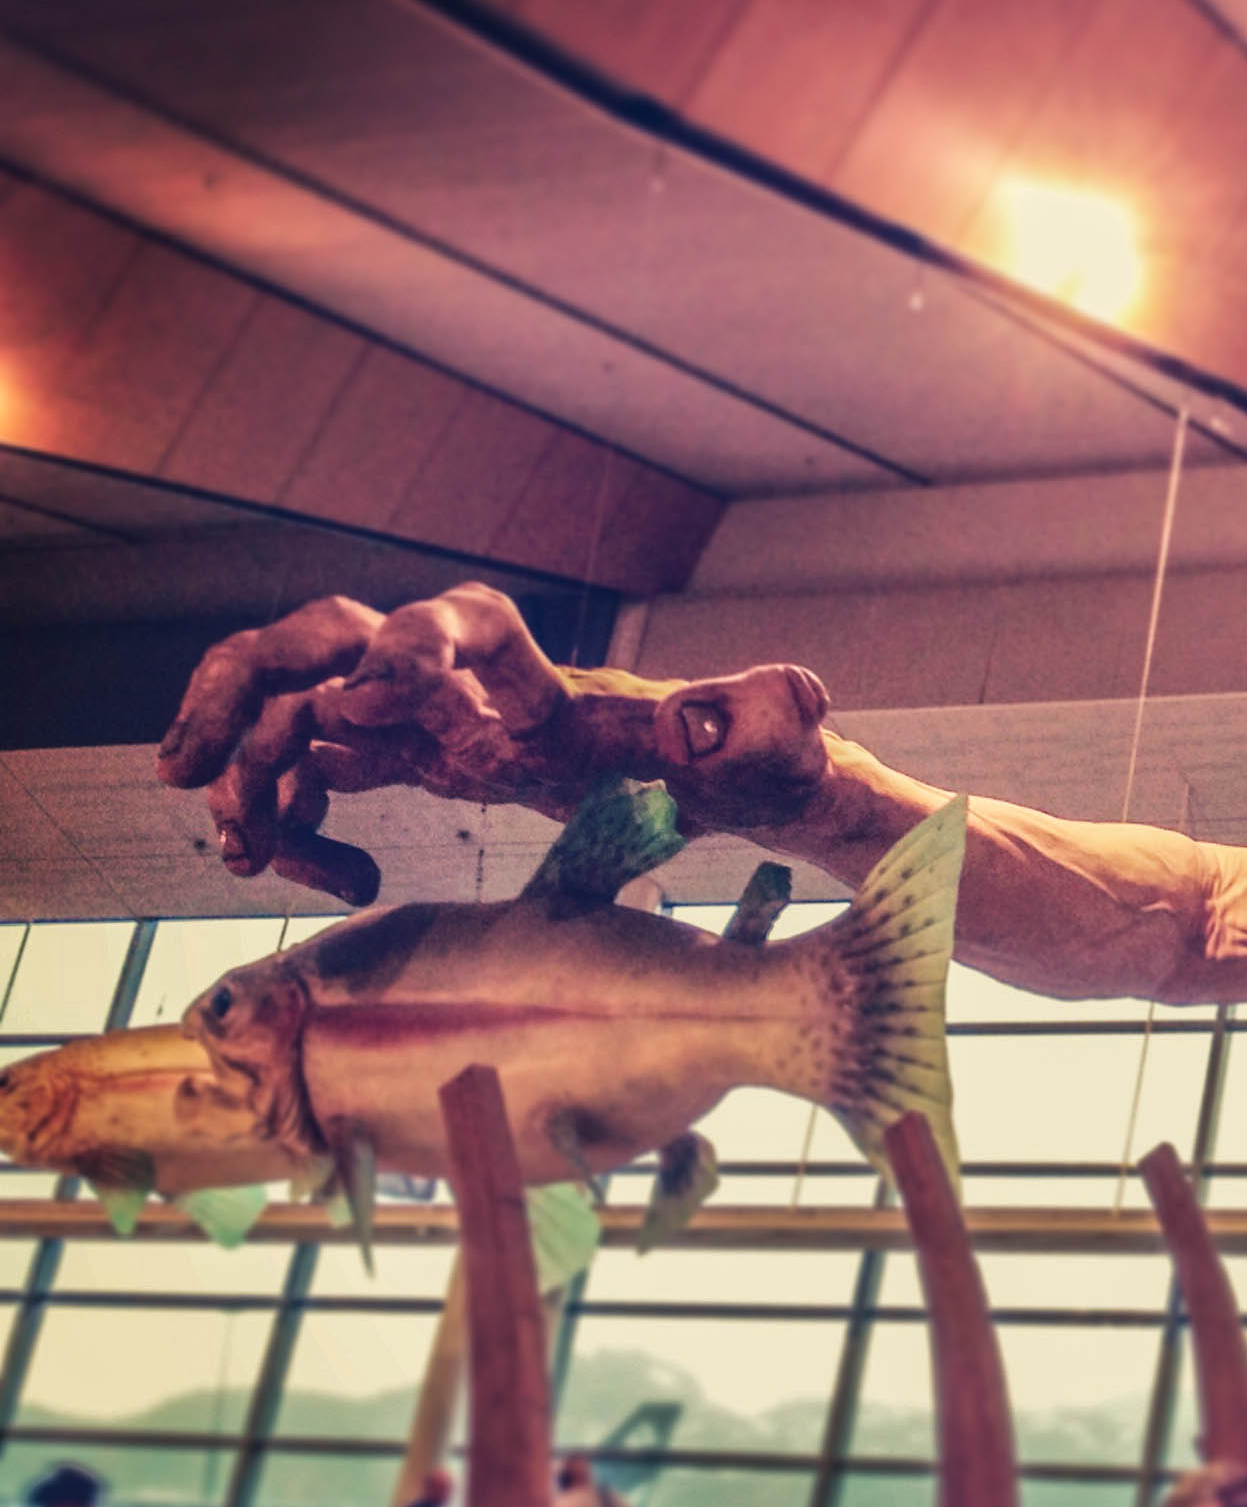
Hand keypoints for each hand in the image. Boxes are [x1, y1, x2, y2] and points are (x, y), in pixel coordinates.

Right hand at [158, 585, 834, 902]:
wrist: (722, 778)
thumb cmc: (734, 758)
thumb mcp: (750, 746)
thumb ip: (756, 720)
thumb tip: (797, 695)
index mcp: (533, 662)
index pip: (455, 626)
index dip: (407, 659)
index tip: (372, 714)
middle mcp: (459, 672)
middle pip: (319, 639)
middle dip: (243, 688)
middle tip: (188, 764)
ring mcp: (418, 714)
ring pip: (292, 710)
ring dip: (246, 767)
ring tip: (239, 848)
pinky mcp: (405, 758)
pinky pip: (312, 771)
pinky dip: (293, 817)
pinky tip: (333, 880)